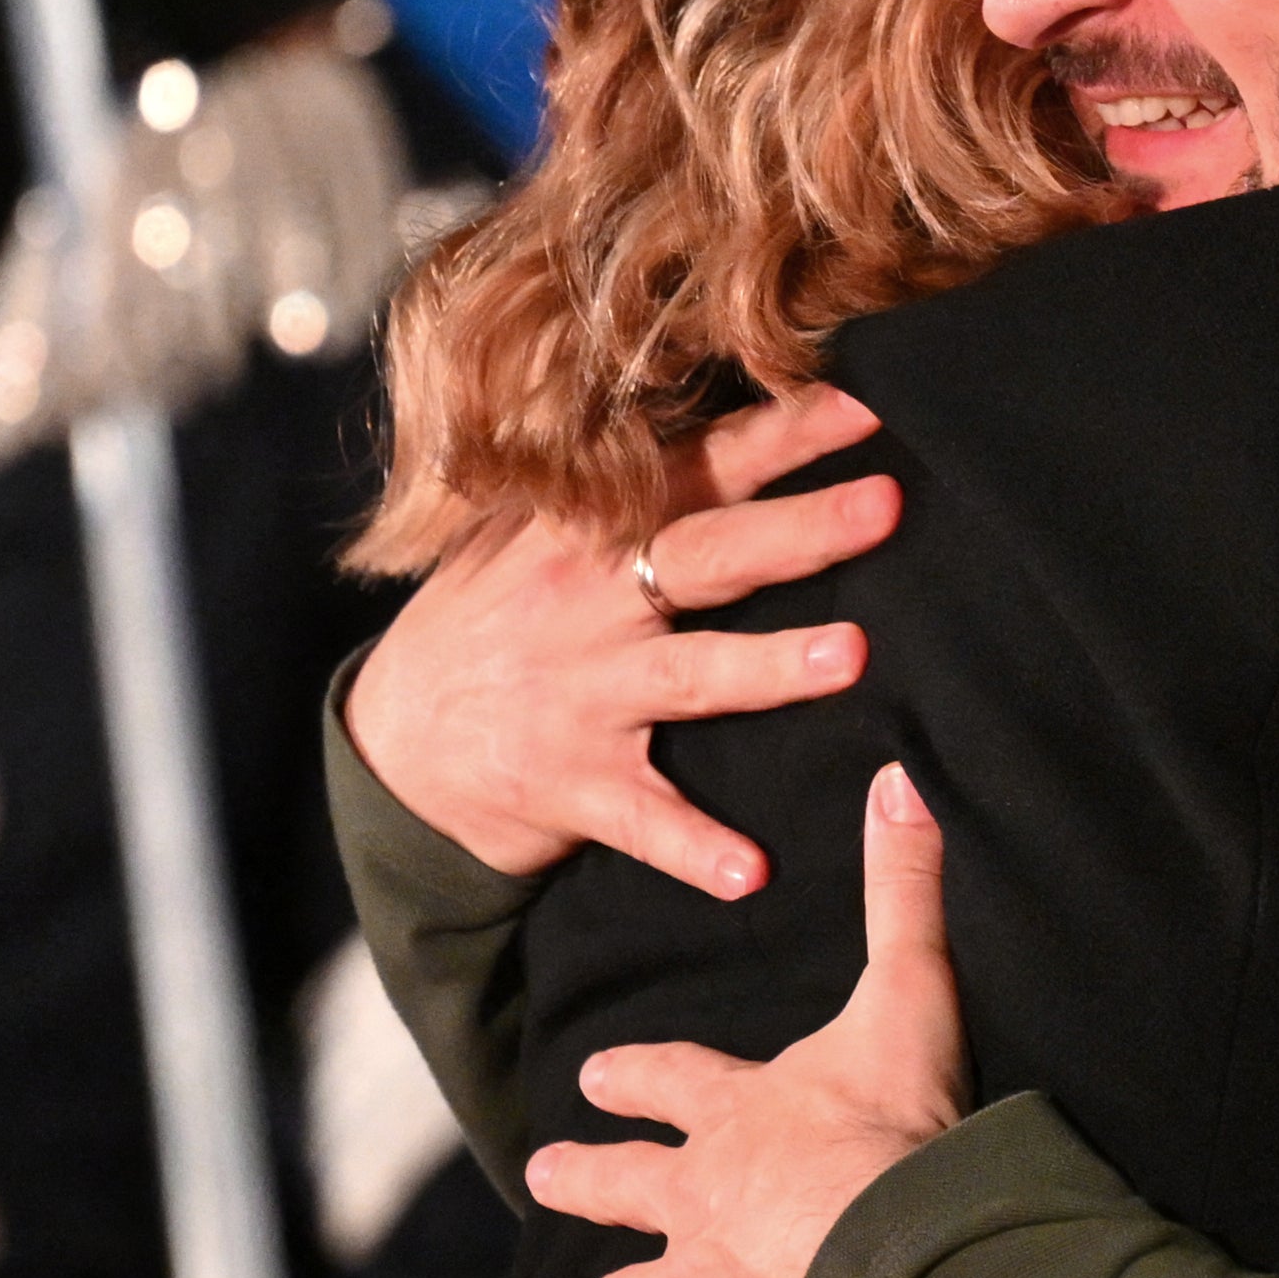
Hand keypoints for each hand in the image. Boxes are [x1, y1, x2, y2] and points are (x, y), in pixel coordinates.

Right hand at [342, 385, 899, 887]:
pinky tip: (750, 872)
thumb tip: (696, 411)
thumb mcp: (523, 537)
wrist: (390, 748)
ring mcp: (585, 696)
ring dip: (768, 667)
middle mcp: (592, 604)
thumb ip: (605, 484)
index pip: (700, 467)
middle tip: (888, 504)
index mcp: (591, 532)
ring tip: (849, 658)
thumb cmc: (482, 626)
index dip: (780, 435)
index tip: (864, 405)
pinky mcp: (574, 784)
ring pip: (690, 675)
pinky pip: (645, 819)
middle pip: (709, 555)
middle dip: (799, 530)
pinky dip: (694, 846)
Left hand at [516, 762, 972, 1277]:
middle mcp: (694, 1205)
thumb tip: (903, 777)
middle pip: (625, 1189)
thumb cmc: (901, 1125)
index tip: (601, 1072)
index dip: (638, 1077)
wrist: (896, 1246)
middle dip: (587, 1182)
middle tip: (547, 1177)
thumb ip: (904, 886)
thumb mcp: (906, 992)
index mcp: (733, 1114)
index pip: (669, 1082)